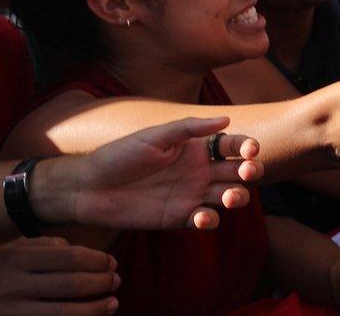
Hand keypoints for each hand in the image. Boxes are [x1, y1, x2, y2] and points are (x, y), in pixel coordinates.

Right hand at [0, 237, 119, 314]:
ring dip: (96, 309)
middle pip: (72, 285)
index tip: (112, 263)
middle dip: (101, 283)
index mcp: (16, 259)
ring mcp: (11, 312)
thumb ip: (44, 246)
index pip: (70, 257)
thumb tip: (81, 253)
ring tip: (113, 303)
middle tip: (116, 280)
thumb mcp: (12, 249)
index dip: (98, 261)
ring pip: (64, 313)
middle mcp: (13, 286)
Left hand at [36, 117, 262, 229]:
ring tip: (229, 197)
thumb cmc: (120, 155)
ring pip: (228, 196)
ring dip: (236, 197)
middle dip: (249, 171)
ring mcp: (192, 195)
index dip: (246, 147)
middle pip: (237, 171)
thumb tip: (226, 119)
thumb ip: (189, 128)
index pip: (231, 146)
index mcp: (196, 148)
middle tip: (246, 172)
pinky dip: (209, 219)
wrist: (90, 188)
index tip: (250, 150)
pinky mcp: (181, 218)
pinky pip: (206, 220)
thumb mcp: (154, 136)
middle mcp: (200, 171)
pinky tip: (200, 217)